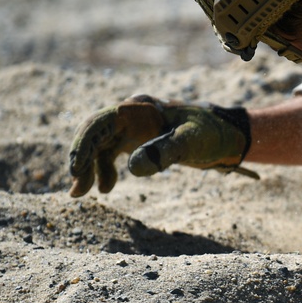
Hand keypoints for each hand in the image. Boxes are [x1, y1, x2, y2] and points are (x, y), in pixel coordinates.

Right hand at [68, 94, 254, 196]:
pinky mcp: (137, 141)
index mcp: (140, 108)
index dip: (83, 144)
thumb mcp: (192, 141)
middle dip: (82, 160)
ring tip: (82, 193)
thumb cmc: (210, 133)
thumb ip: (166, 151)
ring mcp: (132, 128)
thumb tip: (133, 169)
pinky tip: (106, 188)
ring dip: (89, 168)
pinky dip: (104, 170)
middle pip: (94, 134)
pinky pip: (111, 154)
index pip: (100, 122)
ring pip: (100, 146)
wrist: (225, 135)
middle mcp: (131, 115)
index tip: (76, 169)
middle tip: (77, 190)